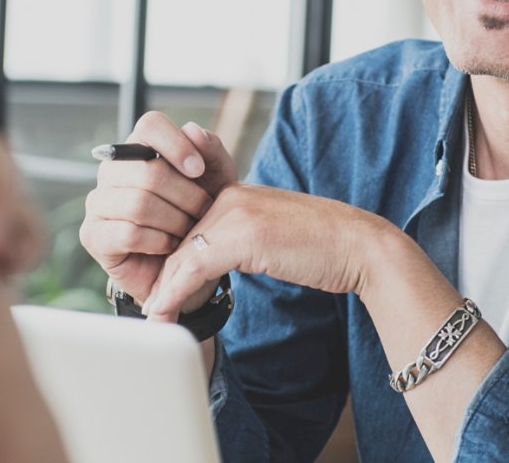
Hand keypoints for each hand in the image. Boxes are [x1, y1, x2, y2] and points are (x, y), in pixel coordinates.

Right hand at [79, 111, 236, 302]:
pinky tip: (171, 247)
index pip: (150, 125)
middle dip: (186, 195)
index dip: (177, 144)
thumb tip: (191, 130)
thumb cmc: (200, 217)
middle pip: (148, 170)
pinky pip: (129, 234)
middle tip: (203, 212)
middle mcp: (111, 172)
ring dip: (175, 220)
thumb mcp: (217, 181)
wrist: (188, 266)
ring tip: (189, 231)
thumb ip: (210, 150)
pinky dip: (159, 242)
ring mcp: (97, 203)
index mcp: (138, 150)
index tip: (199, 170)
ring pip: (139, 204)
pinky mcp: (93, 235)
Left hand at [141, 183, 394, 321]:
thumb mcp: (268, 237)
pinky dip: (175, 294)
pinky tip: (166, 313)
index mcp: (234, 191)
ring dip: (164, 291)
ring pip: (182, 254)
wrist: (358, 246)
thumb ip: (237, 241)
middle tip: (150, 309)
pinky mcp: (244, 235)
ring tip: (153, 317)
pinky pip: (195, 267)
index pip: (187, 227)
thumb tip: (204, 267)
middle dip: (163, 278)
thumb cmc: (320, 246)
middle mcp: (230, 195)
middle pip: (179, 240)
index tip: (159, 291)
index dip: (170, 262)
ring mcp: (236, 212)